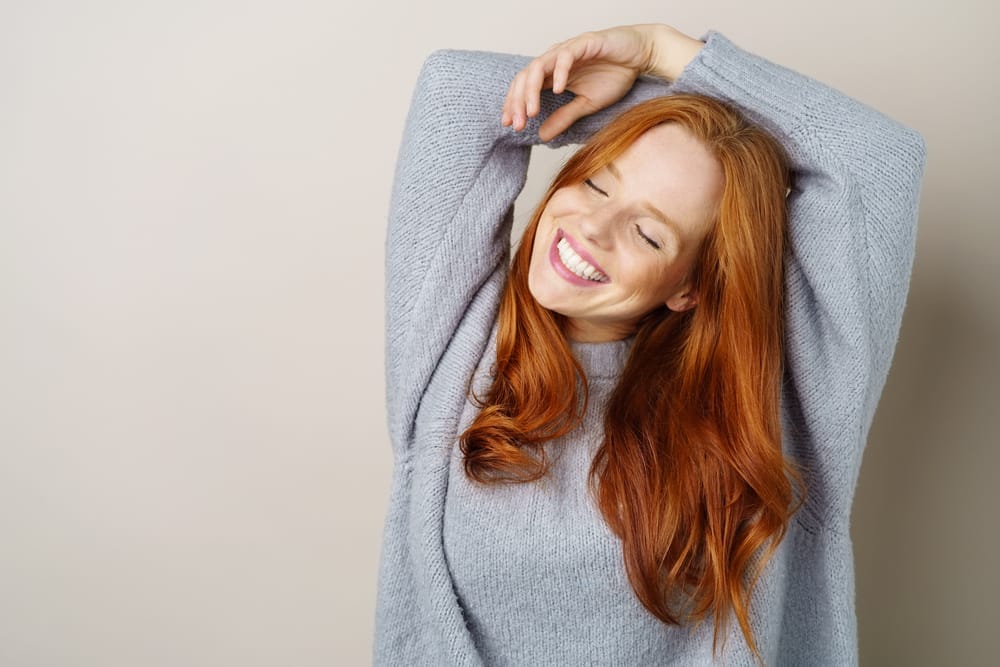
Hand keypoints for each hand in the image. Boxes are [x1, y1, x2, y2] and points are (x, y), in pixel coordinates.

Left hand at [501, 24, 704, 141]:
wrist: (639, 56)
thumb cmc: (614, 75)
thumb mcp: (587, 104)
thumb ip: (564, 117)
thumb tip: (542, 136)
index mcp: (552, 75)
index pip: (524, 88)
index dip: (514, 106)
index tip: (511, 126)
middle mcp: (555, 61)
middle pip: (525, 78)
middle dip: (518, 102)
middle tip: (517, 124)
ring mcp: (567, 50)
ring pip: (539, 66)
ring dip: (532, 90)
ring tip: (531, 111)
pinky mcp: (584, 43)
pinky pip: (566, 56)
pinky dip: (559, 73)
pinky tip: (558, 91)